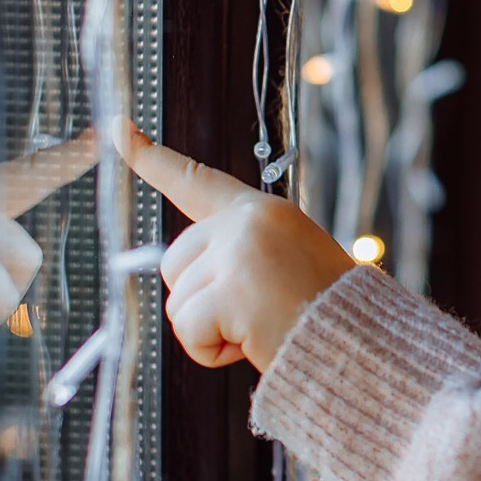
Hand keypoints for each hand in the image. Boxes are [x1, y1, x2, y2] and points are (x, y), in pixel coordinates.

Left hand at [124, 129, 357, 372]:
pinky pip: (189, 330)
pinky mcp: (232, 290)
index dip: (150, 157)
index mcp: (260, 211)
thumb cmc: (325, 314)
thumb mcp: (282, 265)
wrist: (363, 342)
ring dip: (210, 330)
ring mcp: (239, 252)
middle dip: (200, 300)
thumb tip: (180, 278)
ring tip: (261, 328)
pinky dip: (212, 351)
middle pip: (173, 264)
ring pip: (178, 302)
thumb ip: (233, 256)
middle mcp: (247, 221)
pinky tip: (253, 344)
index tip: (117, 129)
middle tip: (254, 313)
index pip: (194, 180)